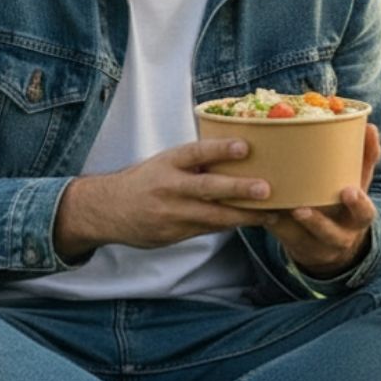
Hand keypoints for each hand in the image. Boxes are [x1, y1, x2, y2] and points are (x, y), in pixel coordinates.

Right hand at [55, 138, 290, 258]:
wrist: (107, 211)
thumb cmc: (145, 180)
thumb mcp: (165, 162)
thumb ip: (195, 161)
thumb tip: (238, 153)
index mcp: (168, 163)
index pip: (196, 152)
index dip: (220, 149)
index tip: (245, 146)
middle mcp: (169, 187)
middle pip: (208, 188)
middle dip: (239, 189)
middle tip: (267, 190)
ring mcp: (171, 214)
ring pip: (213, 216)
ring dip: (245, 216)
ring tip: (272, 214)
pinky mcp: (173, 234)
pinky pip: (207, 229)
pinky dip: (230, 225)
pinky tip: (251, 222)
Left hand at [268, 124, 380, 277]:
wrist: (329, 241)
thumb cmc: (343, 200)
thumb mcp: (358, 182)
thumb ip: (365, 157)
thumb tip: (370, 126)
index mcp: (358, 217)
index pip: (364, 213)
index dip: (357, 204)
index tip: (348, 191)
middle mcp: (340, 235)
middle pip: (331, 234)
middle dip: (317, 222)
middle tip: (300, 208)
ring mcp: (316, 246)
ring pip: (302, 240)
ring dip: (287, 225)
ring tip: (276, 209)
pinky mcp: (295, 247)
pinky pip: (282, 239)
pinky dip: (272, 225)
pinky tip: (261, 210)